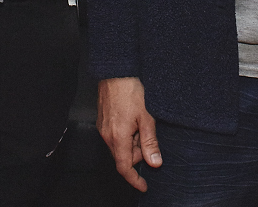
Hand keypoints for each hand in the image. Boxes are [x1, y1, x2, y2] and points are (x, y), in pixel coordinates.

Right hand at [97, 77, 161, 191]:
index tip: (144, 186)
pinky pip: (115, 135)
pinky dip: (126, 134)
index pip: (124, 167)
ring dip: (133, 142)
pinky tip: (134, 119)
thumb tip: (154, 162)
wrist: (116, 71)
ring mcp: (103, 127)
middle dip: (138, 154)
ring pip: (120, 145)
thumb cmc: (131, 90)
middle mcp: (107, 135)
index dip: (134, 179)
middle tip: (150, 138)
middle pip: (123, 156)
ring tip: (143, 123)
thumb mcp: (147, 117)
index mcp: (118, 138)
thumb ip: (150, 142)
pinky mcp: (103, 119)